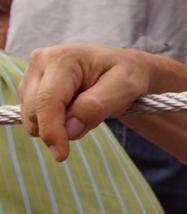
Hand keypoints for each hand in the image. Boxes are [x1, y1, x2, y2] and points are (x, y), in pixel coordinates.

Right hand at [17, 44, 154, 161]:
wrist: (124, 67)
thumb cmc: (128, 74)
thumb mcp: (125, 87)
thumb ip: (96, 106)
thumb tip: (69, 130)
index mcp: (62, 58)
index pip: (47, 101)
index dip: (52, 131)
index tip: (62, 155)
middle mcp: (40, 61)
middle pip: (34, 111)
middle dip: (58, 128)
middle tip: (92, 119)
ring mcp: (32, 74)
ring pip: (31, 116)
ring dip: (57, 124)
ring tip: (84, 109)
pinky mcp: (30, 87)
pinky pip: (34, 116)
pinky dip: (53, 121)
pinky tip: (73, 109)